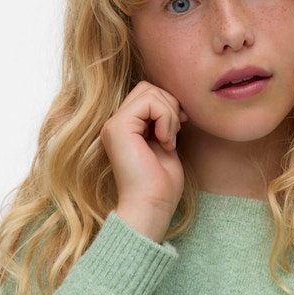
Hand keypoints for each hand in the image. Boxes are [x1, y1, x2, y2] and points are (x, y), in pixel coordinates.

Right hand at [100, 81, 186, 241]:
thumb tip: (175, 102)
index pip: (148, 95)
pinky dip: (165, 118)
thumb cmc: (161, 185)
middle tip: (174, 135)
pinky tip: (165, 142)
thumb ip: (165, 122)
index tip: (179, 127)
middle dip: (170, 105)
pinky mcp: (118, 128)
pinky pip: (150, 102)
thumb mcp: (166, 145)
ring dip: (169, 114)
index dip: (169, 105)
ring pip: (150, 91)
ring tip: (169, 141)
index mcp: (125, 129)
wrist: (151, 207)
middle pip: (148, 88)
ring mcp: (114, 125)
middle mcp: (115, 125)